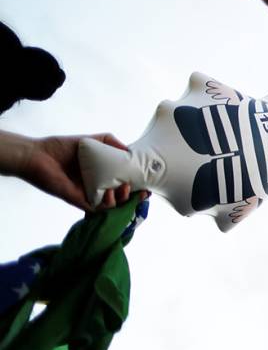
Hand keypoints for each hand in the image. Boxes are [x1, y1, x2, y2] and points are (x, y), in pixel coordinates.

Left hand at [20, 133, 142, 210]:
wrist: (37, 155)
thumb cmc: (61, 148)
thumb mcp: (93, 140)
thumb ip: (111, 142)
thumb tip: (129, 151)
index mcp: (101, 174)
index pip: (123, 183)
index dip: (137, 186)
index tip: (147, 186)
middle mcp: (96, 186)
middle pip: (121, 197)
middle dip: (134, 196)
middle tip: (140, 191)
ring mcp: (87, 194)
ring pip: (111, 205)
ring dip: (121, 200)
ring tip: (123, 189)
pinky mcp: (78, 200)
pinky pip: (96, 209)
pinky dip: (106, 206)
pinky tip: (111, 195)